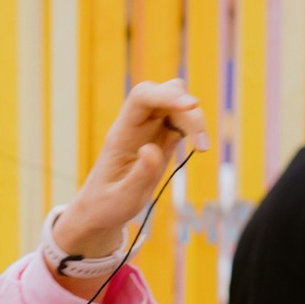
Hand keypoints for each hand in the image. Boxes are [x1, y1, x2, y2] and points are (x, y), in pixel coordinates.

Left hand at [53, 80, 209, 265]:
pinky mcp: (163, 137)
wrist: (102, 210)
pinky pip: (182, 120)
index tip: (192, 106)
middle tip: (201, 143)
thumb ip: (138, 177)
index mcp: (121, 134)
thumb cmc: (107, 205)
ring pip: (178, 104)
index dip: (166, 95)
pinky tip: (200, 147)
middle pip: (165, 93)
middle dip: (187, 110)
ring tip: (203, 148)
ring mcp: (150, 128)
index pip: (142, 97)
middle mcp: (136, 124)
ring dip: (195, 121)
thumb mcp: (121, 199)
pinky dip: (195, 129)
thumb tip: (152, 150)